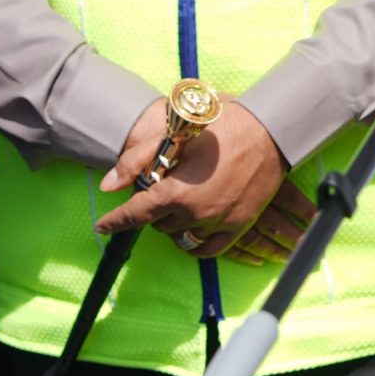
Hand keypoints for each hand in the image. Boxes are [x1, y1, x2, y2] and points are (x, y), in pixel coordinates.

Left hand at [94, 98, 292, 255]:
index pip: (135, 214)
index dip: (115, 221)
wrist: (271, 131)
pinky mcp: (238, 226)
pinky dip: (194, 243)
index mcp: (176, 190)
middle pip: (158, 224)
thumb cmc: (223, 126)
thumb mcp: (175, 134)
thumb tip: (108, 186)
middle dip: (153, 210)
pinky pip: (207, 250)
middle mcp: (195, 213)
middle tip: (162, 188)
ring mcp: (218, 223)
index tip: (103, 225)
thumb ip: (136, 160)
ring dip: (173, 224)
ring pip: (180, 237)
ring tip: (179, 204)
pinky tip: (194, 227)